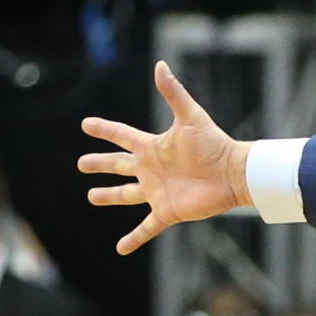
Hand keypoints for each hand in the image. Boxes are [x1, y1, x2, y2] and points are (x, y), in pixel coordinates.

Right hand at [79, 61, 252, 254]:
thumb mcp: (190, 117)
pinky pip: (146, 228)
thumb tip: (160, 66)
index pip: (122, 136)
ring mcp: (158, 191)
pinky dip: (134, 239)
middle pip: (118, 166)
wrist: (234, 174)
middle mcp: (152, 169)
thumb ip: (173, 93)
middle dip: (100, 164)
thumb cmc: (214, 144)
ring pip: (127, 195)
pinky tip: (120, 248)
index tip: (86, 125)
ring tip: (92, 196)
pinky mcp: (167, 211)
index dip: (104, 130)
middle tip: (81, 164)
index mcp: (153, 147)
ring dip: (109, 196)